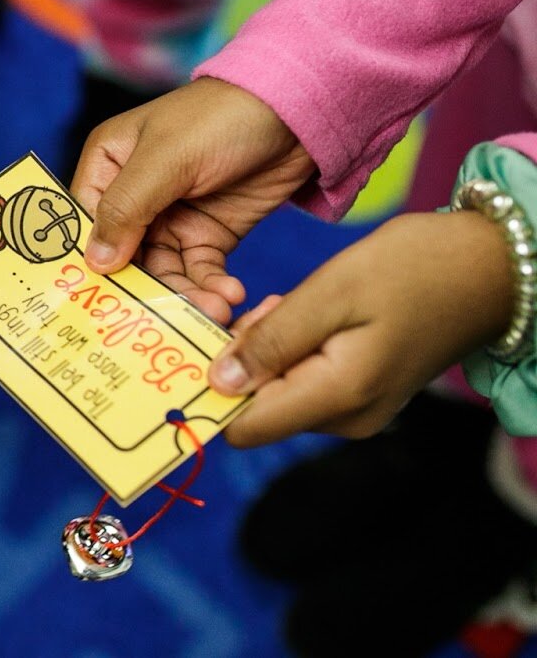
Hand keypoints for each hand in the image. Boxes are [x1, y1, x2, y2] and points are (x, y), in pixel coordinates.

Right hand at [70, 78, 315, 322]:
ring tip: (216, 309)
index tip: (105, 300)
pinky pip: (199, 271)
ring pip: (163, 270)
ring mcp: (171, 217)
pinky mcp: (209, 233)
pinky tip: (229, 294)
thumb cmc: (221, 117)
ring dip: (186, 294)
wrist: (298, 111)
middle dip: (149, 287)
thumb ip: (126, 209)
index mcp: (108, 164)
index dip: (92, 260)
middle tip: (172, 318)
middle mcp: (133, 194)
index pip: (85, 222)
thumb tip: (94, 263)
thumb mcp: (166, 159)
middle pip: (125, 255)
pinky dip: (211, 287)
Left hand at [209, 212, 512, 446]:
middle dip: (243, 360)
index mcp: (338, 397)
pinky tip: (309, 314)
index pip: (244, 429)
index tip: (209, 343)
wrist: (487, 267)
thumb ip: (271, 341)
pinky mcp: (362, 393)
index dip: (213, 391)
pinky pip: (302, 381)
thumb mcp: (331, 292)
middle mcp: (345, 418)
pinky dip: (290, 349)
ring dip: (267, 350)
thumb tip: (218, 386)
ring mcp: (357, 410)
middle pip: (256, 408)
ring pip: (276, 392)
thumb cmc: (412, 269)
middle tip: (268, 307)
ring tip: (294, 305)